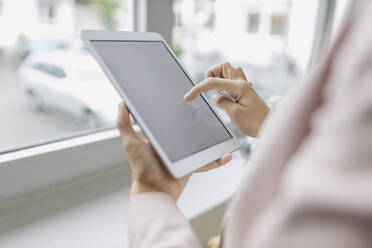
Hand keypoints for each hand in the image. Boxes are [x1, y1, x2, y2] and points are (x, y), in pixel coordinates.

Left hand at [117, 102, 232, 200]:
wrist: (155, 190)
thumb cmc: (142, 168)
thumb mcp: (131, 143)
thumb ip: (124, 124)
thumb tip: (121, 103)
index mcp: (161, 137)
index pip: (171, 120)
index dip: (178, 110)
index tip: (184, 99)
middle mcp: (173, 144)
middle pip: (189, 129)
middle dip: (197, 120)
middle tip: (203, 110)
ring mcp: (184, 155)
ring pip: (200, 143)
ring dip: (209, 136)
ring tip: (216, 127)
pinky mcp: (192, 165)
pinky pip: (208, 162)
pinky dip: (218, 160)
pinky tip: (226, 155)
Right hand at [184, 62, 269, 136]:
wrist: (270, 127)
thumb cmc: (256, 123)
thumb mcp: (235, 115)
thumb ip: (222, 102)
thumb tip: (215, 97)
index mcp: (239, 87)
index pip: (213, 82)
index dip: (198, 88)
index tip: (188, 97)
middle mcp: (242, 83)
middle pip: (223, 66)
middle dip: (211, 75)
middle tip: (209, 90)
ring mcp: (245, 86)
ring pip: (229, 71)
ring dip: (219, 78)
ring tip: (217, 92)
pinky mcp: (246, 91)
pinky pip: (234, 79)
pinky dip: (226, 84)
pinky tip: (225, 95)